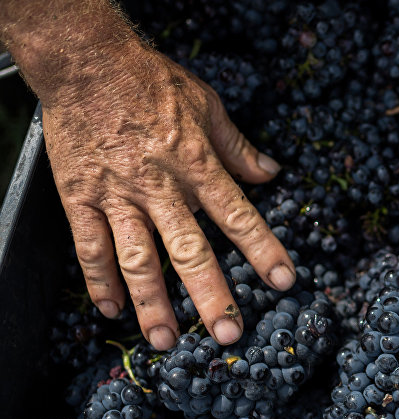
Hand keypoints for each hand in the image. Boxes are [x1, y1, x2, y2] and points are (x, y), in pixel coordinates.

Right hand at [41, 42, 294, 348]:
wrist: (87, 62)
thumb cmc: (152, 81)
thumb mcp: (208, 106)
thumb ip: (239, 147)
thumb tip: (272, 173)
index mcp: (197, 165)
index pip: (239, 216)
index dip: (263, 250)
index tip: (284, 282)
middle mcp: (161, 187)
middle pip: (189, 251)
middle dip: (211, 295)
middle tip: (228, 335)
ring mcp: (118, 195)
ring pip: (138, 259)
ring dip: (153, 304)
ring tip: (166, 341)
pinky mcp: (80, 197)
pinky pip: (89, 246)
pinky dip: (99, 280)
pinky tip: (111, 310)